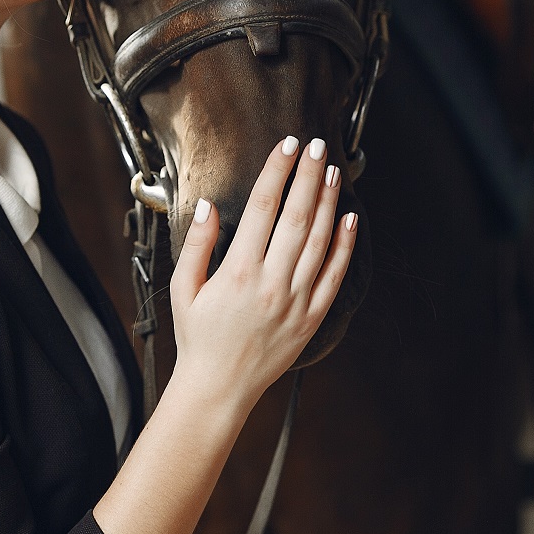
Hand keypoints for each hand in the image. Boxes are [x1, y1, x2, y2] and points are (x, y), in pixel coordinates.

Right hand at [169, 135, 357, 414]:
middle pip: (297, 216)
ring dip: (329, 202)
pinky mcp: (312, 317)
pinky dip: (345, 246)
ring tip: (333, 171)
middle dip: (308, 176)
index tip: (287, 146)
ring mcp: (295, 301)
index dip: (277, 171)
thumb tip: (209, 205)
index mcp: (237, 272)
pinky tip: (351, 219)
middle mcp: (271, 283)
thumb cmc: (198, 336)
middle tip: (317, 146)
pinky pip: (334, 276)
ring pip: (319, 240)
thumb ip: (197, 244)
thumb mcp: (183, 288)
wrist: (219, 387)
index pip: (262, 207)